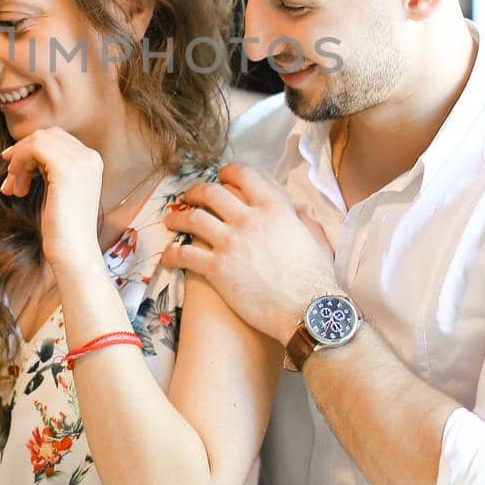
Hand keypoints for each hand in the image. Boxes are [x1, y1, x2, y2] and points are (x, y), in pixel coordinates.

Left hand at [0, 126, 103, 272]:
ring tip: (13, 188)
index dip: (31, 148)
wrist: (74, 253)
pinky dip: (20, 162)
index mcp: (91, 161)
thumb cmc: (63, 228)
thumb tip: (21, 152)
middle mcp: (90, 157)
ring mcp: (80, 162)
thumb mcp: (57, 191)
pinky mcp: (67, 170)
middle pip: (47, 135)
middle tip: (10, 178)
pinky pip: (35, 148)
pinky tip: (17, 187)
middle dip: (23, 152)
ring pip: (38, 140)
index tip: (14, 168)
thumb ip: (49, 169)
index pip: (56, 138)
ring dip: (19, 160)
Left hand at [160, 163, 340, 342]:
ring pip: (193, 218)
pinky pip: (185, 254)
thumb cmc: (317, 280)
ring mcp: (230, 242)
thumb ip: (304, 221)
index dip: (228, 173)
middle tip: (189, 196)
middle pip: (212, 193)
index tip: (221, 176)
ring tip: (170, 220)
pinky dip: (172, 254)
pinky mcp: (216, 268)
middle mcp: (249, 219)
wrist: (307, 312)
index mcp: (275, 208)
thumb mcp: (317, 240)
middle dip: (196, 191)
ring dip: (178, 217)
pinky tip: (167, 257)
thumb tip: (298, 212)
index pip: (245, 176)